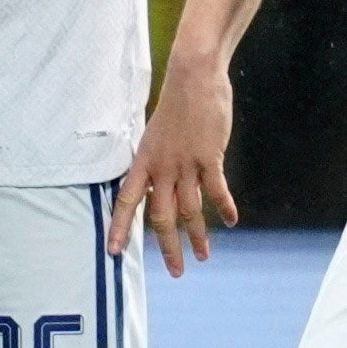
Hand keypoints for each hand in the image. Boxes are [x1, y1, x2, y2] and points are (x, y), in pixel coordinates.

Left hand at [109, 52, 238, 275]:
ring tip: (203, 255)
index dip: (120, 227)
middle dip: (168, 247)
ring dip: (197, 235)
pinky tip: (232, 220)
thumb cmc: (177, 103)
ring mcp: (186, 163)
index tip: (114, 251)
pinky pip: (216, 190)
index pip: (126, 200)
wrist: (193, 77)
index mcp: (144, 161)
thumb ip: (157, 160)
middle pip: (161, 216)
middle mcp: (162, 167)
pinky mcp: (209, 157)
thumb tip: (160, 182)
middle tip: (176, 270)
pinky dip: (225, 207)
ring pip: (189, 209)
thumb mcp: (156, 134)